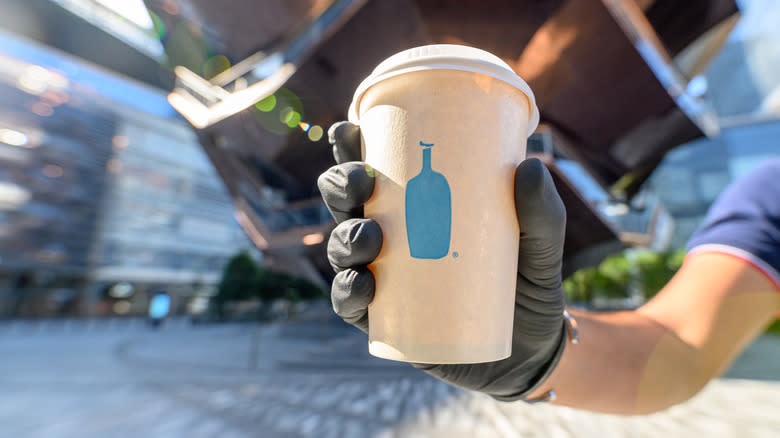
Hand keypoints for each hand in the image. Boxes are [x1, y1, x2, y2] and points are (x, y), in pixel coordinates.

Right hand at [318, 121, 567, 399]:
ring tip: (370, 236)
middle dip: (341, 185)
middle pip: (346, 203)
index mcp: (415, 207)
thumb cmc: (527, 282)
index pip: (374, 171)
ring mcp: (384, 278)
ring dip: (344, 237)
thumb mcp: (540, 244)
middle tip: (363, 181)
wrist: (530, 348)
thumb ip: (540, 210)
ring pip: (342, 249)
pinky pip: (351, 304)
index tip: (349, 129)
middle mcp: (390, 237)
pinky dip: (348, 292)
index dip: (350, 148)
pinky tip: (362, 284)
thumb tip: (529, 165)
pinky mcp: (386, 320)